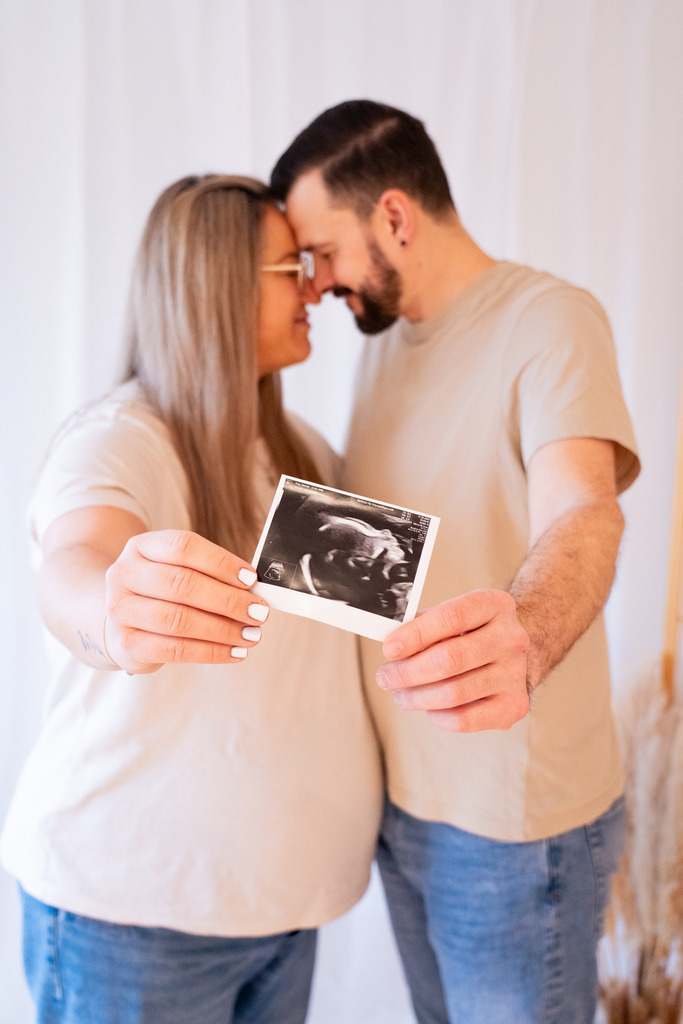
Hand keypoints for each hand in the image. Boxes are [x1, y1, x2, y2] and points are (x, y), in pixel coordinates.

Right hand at [104, 530, 268, 673]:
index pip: (183, 546)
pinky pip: (174, 650)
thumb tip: (254, 592)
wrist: (121, 621)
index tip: (250, 579)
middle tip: (259, 612)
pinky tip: (234, 652)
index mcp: (141, 546)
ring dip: (223, 629)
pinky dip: (210, 652)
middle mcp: (124, 574)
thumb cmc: (161, 593)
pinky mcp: (126, 644)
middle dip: (228, 600)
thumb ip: (211, 575)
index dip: (220, 562)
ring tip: (251, 634)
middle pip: (182, 584)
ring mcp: (120, 611)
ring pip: (178, 619)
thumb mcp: (178, 570)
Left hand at [376, 590, 529, 731]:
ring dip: (418, 697)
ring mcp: (516, 673)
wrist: (513, 653)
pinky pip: (466, 719)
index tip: (389, 649)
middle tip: (386, 678)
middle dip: (409, 672)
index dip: (416, 634)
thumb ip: (423, 626)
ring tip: (401, 695)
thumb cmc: (472, 632)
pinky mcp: (515, 705)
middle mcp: (511, 638)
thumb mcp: (452, 616)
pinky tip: (429, 709)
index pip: (452, 616)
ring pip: (455, 692)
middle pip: (451, 658)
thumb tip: (393, 647)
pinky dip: (439, 717)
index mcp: (495, 605)